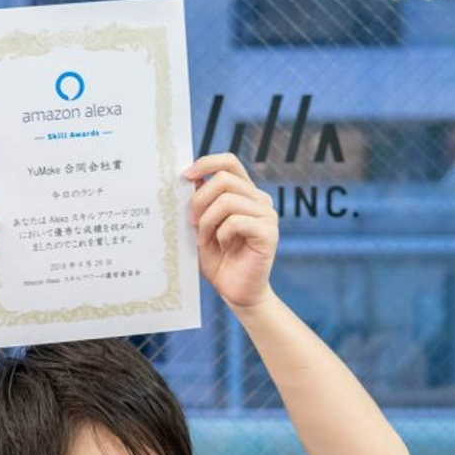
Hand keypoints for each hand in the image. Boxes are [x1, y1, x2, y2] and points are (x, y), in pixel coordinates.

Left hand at [185, 153, 278, 308]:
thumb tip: (190, 178)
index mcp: (245, 193)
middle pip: (224, 179)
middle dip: (199, 200)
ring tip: (205, 239)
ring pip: (227, 200)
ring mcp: (267, 215)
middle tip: (191, 223)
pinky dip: (221, 234)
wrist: (236, 291)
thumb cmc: (219, 260)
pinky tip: (222, 246)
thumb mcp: (202, 227)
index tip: (185, 176)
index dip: (206, 163)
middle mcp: (259, 200)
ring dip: (207, 221)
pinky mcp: (269, 233)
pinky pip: (236, 221)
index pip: (230, 162)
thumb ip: (200, 202)